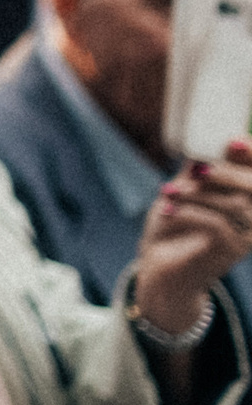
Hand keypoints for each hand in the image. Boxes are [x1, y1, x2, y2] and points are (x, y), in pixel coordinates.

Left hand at [133, 138, 251, 336]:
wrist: (160, 264)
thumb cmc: (174, 223)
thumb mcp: (185, 189)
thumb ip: (199, 170)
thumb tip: (210, 143)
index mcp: (245, 198)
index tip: (234, 140)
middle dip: (229, 173)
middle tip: (198, 170)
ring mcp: (246, 236)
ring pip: (234, 205)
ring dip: (197, 194)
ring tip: (167, 192)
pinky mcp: (230, 252)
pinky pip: (218, 226)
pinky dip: (190, 212)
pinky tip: (166, 209)